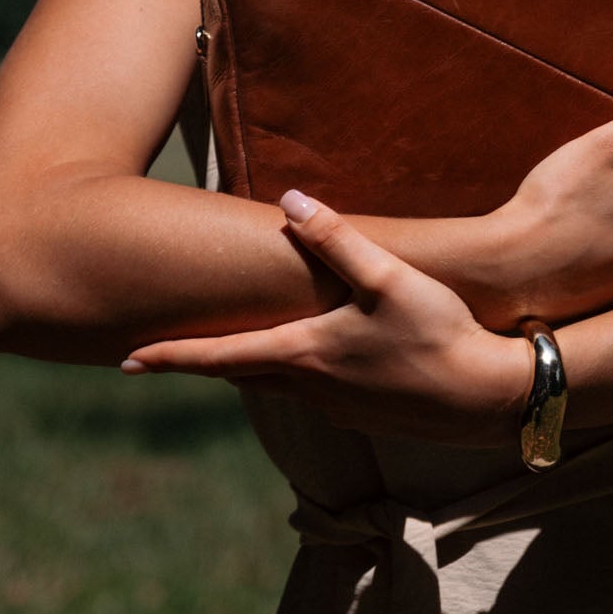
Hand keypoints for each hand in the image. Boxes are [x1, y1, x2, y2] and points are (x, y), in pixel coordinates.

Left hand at [121, 193, 527, 446]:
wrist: (486, 399)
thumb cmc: (438, 334)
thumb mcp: (389, 278)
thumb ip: (337, 239)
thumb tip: (290, 198)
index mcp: (305, 355)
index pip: (219, 359)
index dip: (171, 357)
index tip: (126, 361)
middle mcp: (311, 389)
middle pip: (240, 374)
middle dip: (200, 361)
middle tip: (159, 352)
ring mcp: (337, 408)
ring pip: (274, 384)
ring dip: (245, 368)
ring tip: (224, 350)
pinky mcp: (363, 415)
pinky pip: (309, 392)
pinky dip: (289, 374)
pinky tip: (307, 359)